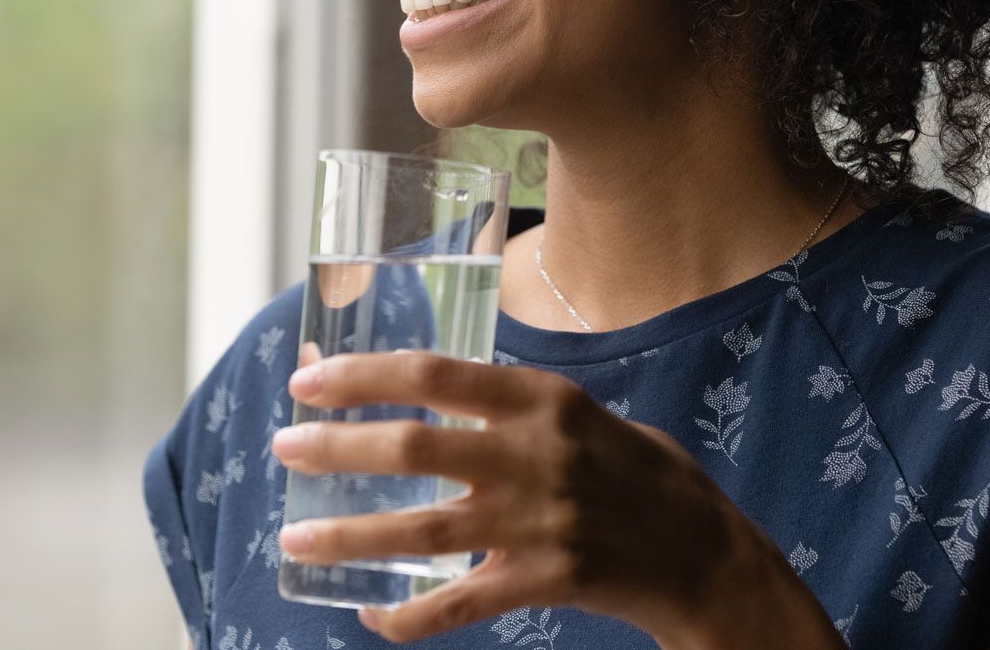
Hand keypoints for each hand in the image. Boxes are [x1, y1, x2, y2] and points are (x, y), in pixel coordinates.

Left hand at [270, 345, 838, 646]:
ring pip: (421, 526)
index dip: (365, 376)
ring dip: (349, 533)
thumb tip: (430, 393)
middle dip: (338, 447)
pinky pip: (459, 602)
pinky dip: (407, 615)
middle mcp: (537, 452)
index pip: (437, 373)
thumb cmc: (640, 474)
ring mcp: (540, 519)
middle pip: (415, 444)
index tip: (310, 380)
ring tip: (294, 539)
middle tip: (284, 448)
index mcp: (544, 398)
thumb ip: (514, 408)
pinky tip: (367, 613)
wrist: (705, 552)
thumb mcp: (584, 415)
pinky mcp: (546, 579)